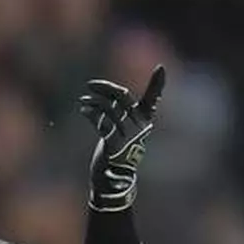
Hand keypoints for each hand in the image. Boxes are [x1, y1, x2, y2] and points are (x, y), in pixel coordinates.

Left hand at [78, 65, 165, 211]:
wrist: (114, 176)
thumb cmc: (118, 149)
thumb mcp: (123, 129)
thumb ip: (119, 112)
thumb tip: (105, 93)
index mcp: (145, 120)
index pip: (153, 98)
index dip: (157, 83)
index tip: (161, 68)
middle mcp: (139, 126)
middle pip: (123, 97)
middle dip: (106, 88)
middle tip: (90, 84)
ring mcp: (128, 135)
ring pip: (109, 109)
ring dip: (93, 102)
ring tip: (82, 101)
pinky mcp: (115, 143)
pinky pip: (101, 122)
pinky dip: (90, 113)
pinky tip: (83, 109)